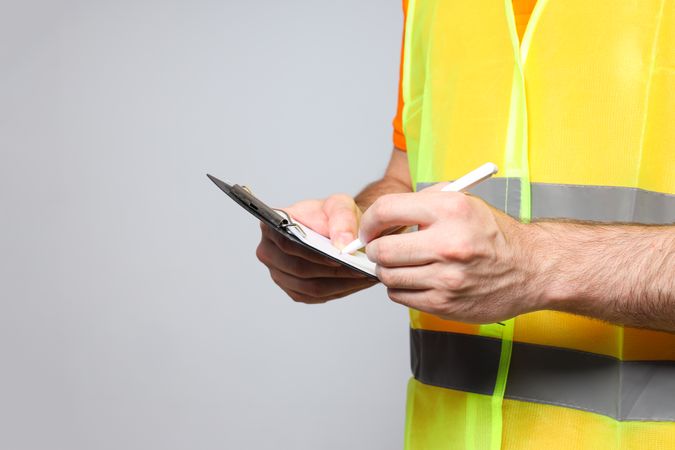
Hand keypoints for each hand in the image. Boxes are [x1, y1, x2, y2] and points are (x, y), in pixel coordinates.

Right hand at [256, 195, 376, 303]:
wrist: (336, 229)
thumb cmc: (331, 215)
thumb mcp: (340, 205)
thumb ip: (342, 219)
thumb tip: (341, 244)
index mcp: (271, 226)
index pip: (288, 243)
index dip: (312, 253)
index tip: (338, 257)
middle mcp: (269, 251)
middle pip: (298, 269)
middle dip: (331, 271)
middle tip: (359, 269)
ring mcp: (279, 274)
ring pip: (310, 286)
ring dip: (339, 283)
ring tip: (364, 276)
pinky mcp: (294, 290)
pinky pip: (316, 296)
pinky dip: (339, 290)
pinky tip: (357, 281)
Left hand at [359, 186, 546, 322]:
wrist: (532, 269)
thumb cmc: (494, 235)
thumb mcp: (464, 202)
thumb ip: (423, 203)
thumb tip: (379, 217)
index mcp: (451, 209)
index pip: (386, 210)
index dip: (369, 222)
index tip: (368, 229)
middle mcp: (448, 243)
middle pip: (382, 250)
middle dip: (377, 250)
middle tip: (383, 249)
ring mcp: (447, 277)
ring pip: (387, 276)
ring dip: (389, 270)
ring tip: (405, 264)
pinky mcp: (445, 304)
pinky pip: (400, 296)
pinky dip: (402, 288)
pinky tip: (418, 279)